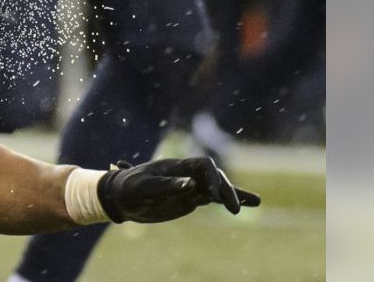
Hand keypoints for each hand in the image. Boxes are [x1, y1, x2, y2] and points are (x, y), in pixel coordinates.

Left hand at [97, 157, 260, 223]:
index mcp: (175, 166)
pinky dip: (230, 200)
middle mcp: (186, 174)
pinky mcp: (191, 198)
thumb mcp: (143, 188)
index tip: (213, 196)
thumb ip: (167, 185)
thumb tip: (191, 184)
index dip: (212, 177)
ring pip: (217, 187)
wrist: (120, 198)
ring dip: (234, 194)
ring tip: (254, 203)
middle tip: (232, 209)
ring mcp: (190, 186)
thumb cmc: (128, 189)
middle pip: (214, 176)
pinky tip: (250, 204)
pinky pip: (214, 198)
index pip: (203, 165)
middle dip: (226, 190)